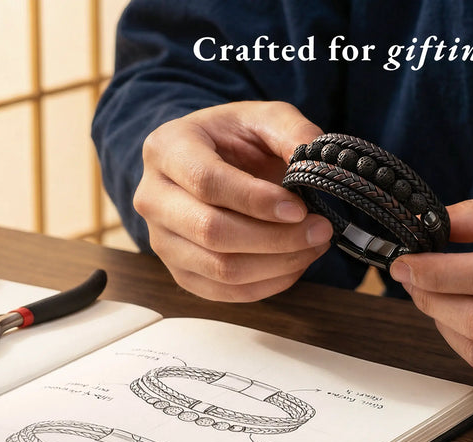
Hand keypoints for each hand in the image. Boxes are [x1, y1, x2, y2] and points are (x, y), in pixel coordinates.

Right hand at [135, 101, 332, 301]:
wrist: (212, 163)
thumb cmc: (236, 139)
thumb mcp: (265, 118)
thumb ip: (293, 132)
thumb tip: (318, 161)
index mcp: (166, 148)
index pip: (206, 182)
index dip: (256, 200)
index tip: (299, 208)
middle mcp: (152, 198)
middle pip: (211, 231)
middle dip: (275, 237)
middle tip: (320, 229)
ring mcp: (161, 240)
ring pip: (220, 268)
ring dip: (278, 264)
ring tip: (314, 244)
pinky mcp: (180, 272)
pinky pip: (225, 292)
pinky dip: (268, 284)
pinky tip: (296, 263)